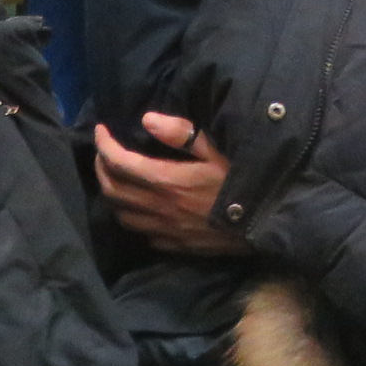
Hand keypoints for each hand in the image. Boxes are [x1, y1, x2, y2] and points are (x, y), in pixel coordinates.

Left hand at [95, 113, 244, 256]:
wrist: (264, 224)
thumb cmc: (242, 181)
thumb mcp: (217, 149)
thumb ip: (181, 134)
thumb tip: (147, 120)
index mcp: (166, 180)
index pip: (119, 162)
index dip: (104, 145)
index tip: (101, 130)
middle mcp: (158, 208)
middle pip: (113, 190)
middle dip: (101, 168)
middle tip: (104, 152)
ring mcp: (164, 230)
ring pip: (122, 215)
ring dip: (114, 195)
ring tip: (118, 179)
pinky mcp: (175, 246)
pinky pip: (142, 233)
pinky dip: (133, 217)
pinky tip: (141, 208)